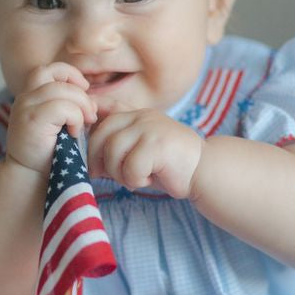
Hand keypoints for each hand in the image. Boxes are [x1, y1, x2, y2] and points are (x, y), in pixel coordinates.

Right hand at [5, 64, 97, 175]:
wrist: (33, 180)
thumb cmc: (53, 156)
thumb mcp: (64, 126)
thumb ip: (75, 108)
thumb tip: (94, 102)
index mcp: (31, 97)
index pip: (49, 69)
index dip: (69, 74)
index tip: (84, 92)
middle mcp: (25, 99)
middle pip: (54, 73)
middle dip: (80, 92)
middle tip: (90, 116)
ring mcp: (25, 108)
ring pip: (60, 89)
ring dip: (80, 106)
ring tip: (82, 125)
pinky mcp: (31, 121)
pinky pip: (61, 106)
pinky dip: (74, 118)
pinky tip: (74, 133)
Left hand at [87, 105, 203, 198]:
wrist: (205, 171)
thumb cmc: (168, 166)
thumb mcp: (139, 151)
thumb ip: (116, 148)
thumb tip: (89, 160)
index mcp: (135, 115)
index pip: (101, 114)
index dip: (89, 134)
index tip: (92, 154)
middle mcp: (141, 116)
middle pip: (100, 134)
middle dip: (97, 160)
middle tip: (106, 175)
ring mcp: (150, 128)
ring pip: (112, 151)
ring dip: (119, 173)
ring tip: (135, 178)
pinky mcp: (158, 144)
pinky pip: (130, 167)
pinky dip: (135, 180)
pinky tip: (149, 179)